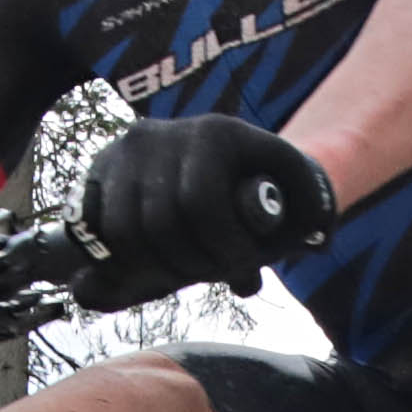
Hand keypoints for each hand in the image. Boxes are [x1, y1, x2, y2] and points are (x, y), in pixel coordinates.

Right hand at [80, 115, 337, 294]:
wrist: (223, 156)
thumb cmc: (264, 186)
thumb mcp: (294, 192)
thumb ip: (308, 218)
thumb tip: (314, 244)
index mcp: (215, 133)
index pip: (202, 205)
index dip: (223, 252)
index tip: (243, 275)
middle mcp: (160, 135)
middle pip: (159, 224)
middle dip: (190, 266)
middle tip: (210, 277)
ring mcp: (122, 153)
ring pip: (124, 233)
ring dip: (153, 270)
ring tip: (182, 277)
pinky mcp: (96, 173)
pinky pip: (96, 233)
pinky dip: (117, 263)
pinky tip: (144, 273)